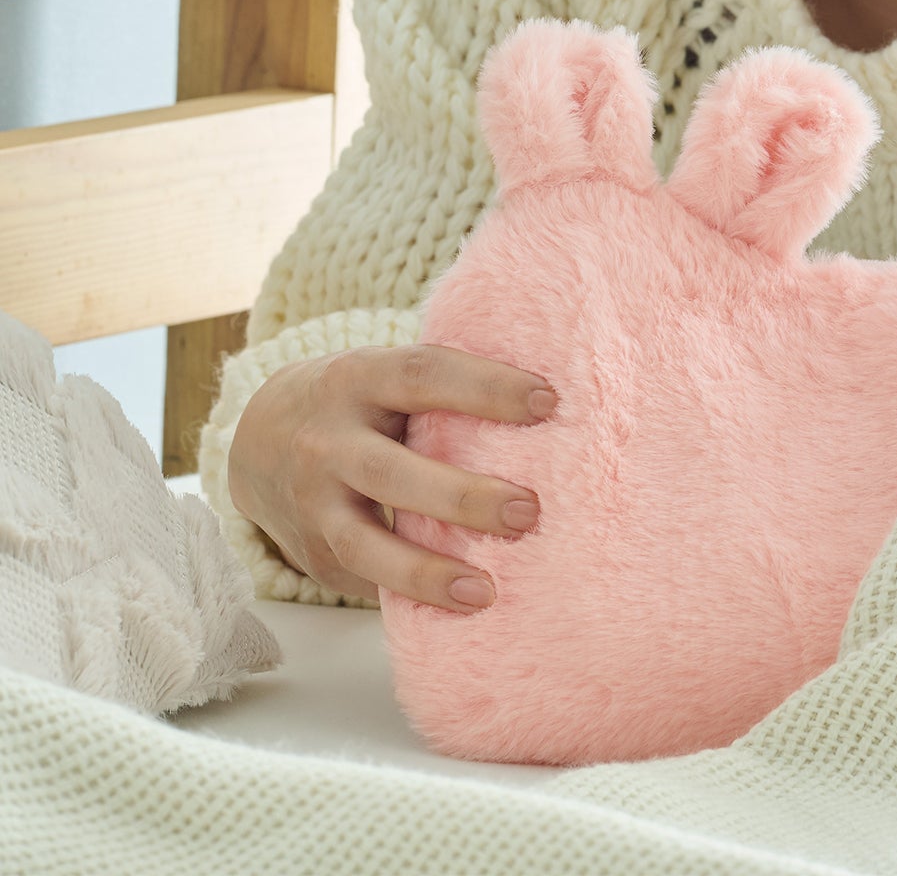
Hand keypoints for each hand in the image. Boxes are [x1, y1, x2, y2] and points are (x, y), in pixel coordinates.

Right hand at [227, 344, 556, 613]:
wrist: (259, 436)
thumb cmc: (362, 399)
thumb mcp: (388, 372)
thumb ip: (445, 387)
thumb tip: (548, 403)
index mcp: (359, 378)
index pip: (424, 375)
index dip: (485, 387)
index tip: (548, 401)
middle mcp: (328, 440)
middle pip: (393, 471)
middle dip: (463, 496)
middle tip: (529, 512)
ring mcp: (313, 502)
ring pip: (366, 544)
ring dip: (428, 572)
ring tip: (486, 591)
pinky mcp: (313, 553)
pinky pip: (362, 580)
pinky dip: (408, 597)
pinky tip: (453, 612)